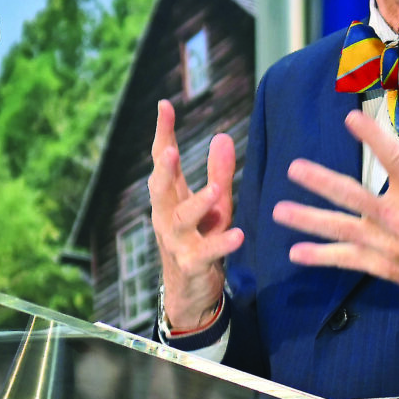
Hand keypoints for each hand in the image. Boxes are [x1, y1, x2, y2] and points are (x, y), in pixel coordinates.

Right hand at [148, 100, 243, 330]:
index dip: (163, 132)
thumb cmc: (200, 239)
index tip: (164, 105)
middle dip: (165, 169)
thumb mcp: (214, 204)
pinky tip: (238, 234)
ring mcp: (177, 242)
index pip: (163, 160)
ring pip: (180, 220)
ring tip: (215, 192)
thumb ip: (218, 172)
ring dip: (197, 204)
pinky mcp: (192, 264)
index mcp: (170, 197)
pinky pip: (205, 252)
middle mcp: (167, 216)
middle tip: (170, 150)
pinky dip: (221, 243)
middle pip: (160, 189)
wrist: (190, 293)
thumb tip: (223, 136)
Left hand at [273, 110, 398, 327]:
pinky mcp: (383, 267)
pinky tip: (296, 252)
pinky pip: (346, 261)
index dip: (373, 137)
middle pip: (354, 196)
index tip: (351, 118)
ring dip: (308, 219)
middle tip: (294, 168)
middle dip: (322, 182)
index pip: (394, 159)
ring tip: (279, 211)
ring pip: (341, 229)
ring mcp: (388, 245)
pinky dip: (320, 257)